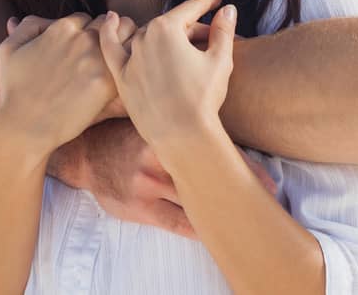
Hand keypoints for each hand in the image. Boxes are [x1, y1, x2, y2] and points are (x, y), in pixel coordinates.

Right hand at [0, 13, 128, 154]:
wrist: (24, 126)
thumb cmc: (15, 90)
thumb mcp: (9, 49)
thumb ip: (25, 26)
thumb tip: (38, 18)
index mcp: (63, 28)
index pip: (87, 19)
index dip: (87, 31)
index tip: (88, 46)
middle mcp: (82, 38)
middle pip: (110, 24)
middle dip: (109, 34)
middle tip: (108, 52)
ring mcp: (96, 59)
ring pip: (126, 37)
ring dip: (124, 44)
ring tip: (121, 59)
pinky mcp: (107, 81)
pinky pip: (128, 63)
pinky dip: (129, 64)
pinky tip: (125, 75)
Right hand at [65, 118, 278, 240]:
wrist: (88, 153)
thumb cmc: (132, 135)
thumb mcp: (158, 123)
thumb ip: (188, 127)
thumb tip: (227, 131)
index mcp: (172, 134)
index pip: (216, 151)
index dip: (245, 167)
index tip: (269, 180)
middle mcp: (162, 158)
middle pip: (210, 177)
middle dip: (239, 189)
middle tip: (267, 200)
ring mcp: (149, 185)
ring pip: (195, 202)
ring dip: (221, 210)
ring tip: (247, 218)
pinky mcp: (140, 208)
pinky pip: (176, 223)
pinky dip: (198, 229)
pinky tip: (217, 233)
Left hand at [99, 0, 232, 149]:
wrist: (181, 135)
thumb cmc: (203, 97)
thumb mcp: (220, 59)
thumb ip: (223, 30)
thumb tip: (227, 8)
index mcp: (167, 28)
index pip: (190, 9)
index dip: (207, 1)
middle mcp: (144, 38)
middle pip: (171, 26)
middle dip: (190, 27)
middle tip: (210, 35)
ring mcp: (130, 57)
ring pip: (146, 36)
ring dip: (163, 35)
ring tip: (180, 39)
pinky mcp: (120, 77)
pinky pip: (110, 50)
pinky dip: (109, 33)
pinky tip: (110, 19)